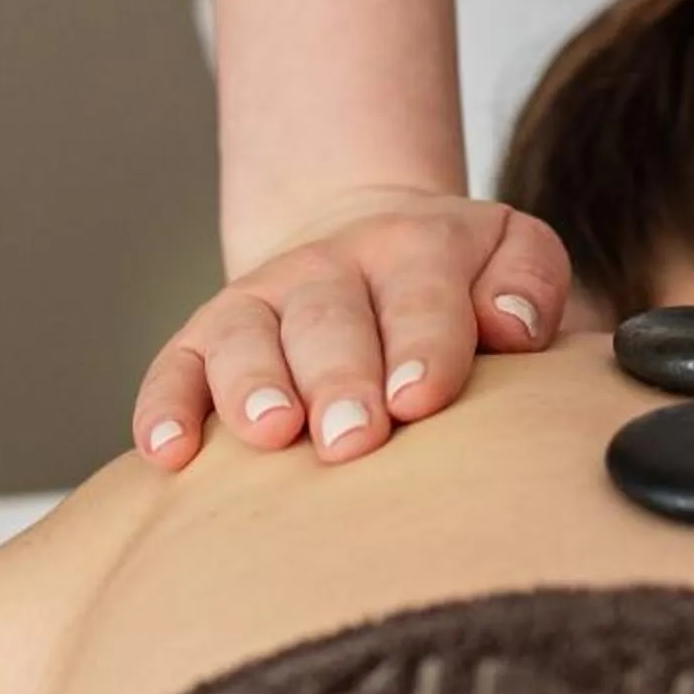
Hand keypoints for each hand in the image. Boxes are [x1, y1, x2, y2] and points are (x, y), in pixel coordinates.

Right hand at [132, 186, 570, 469]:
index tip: (421, 398)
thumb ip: (528, 282)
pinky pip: (174, 369)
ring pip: (244, 338)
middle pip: (330, 319)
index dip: (423, 345)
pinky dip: (165, 407)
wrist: (365, 239)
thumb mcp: (511, 253)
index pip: (423, 295)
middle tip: (353, 438)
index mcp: (417, 249)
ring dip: (254, 386)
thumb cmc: (456, 281)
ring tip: (272, 433)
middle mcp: (331, 268)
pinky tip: (169, 454)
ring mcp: (262, 300)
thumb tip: (513, 325)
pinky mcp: (202, 339)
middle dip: (340, 377)